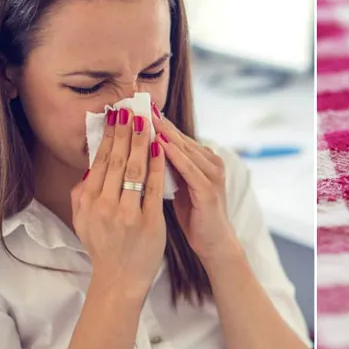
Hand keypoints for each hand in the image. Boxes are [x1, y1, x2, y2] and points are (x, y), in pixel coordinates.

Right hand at [70, 108, 165, 300]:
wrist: (120, 278)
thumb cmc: (103, 245)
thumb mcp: (82, 219)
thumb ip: (82, 192)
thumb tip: (90, 164)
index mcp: (88, 202)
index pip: (100, 161)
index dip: (109, 136)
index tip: (116, 116)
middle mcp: (104, 206)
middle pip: (117, 160)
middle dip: (126, 132)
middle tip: (132, 110)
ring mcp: (127, 214)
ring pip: (135, 170)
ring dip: (141, 141)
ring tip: (147, 121)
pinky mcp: (148, 222)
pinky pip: (153, 187)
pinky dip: (157, 165)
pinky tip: (161, 147)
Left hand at [151, 107, 240, 262]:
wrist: (213, 242)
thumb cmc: (193, 214)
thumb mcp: (177, 185)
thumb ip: (165, 167)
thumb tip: (140, 150)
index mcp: (201, 159)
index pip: (175, 136)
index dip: (155, 123)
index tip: (134, 109)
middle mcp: (210, 161)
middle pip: (179, 137)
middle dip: (157, 122)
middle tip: (136, 106)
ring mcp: (212, 174)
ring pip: (184, 149)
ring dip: (164, 133)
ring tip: (144, 119)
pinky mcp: (209, 190)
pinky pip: (189, 169)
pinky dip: (175, 156)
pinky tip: (161, 145)